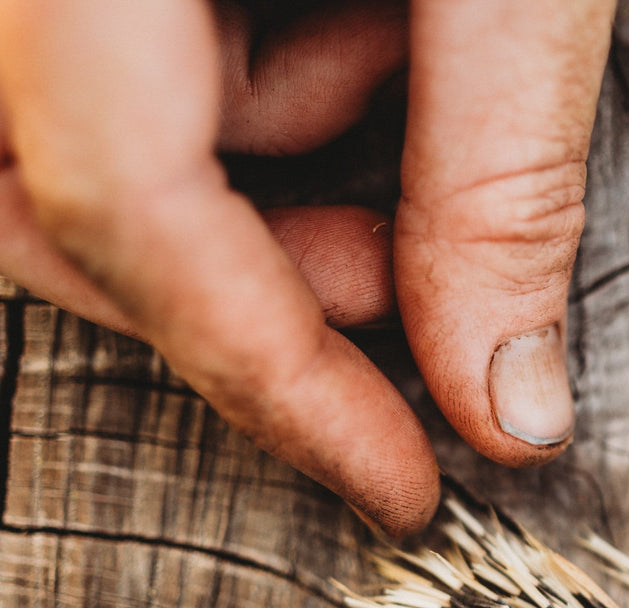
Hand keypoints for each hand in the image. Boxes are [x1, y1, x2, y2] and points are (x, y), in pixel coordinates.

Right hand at [0, 0, 614, 535]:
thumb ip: (498, 184)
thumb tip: (506, 407)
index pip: (129, 213)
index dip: (279, 380)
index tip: (400, 487)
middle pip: (68, 210)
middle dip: (261, 293)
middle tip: (408, 290)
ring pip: (92, 151)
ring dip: (268, 173)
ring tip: (405, 75)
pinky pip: (121, 81)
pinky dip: (247, 90)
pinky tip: (361, 27)